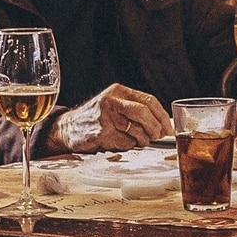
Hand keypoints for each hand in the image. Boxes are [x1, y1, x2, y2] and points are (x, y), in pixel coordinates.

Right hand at [49, 82, 169, 153]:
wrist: (68, 127)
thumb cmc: (96, 117)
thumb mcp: (114, 104)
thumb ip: (134, 108)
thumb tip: (162, 124)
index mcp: (118, 91)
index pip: (148, 100)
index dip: (161, 116)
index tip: (168, 128)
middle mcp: (111, 101)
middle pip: (143, 113)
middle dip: (155, 128)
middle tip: (157, 136)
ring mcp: (105, 117)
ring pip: (136, 131)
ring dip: (142, 140)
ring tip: (138, 140)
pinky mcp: (101, 133)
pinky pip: (125, 143)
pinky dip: (128, 146)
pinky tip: (120, 142)